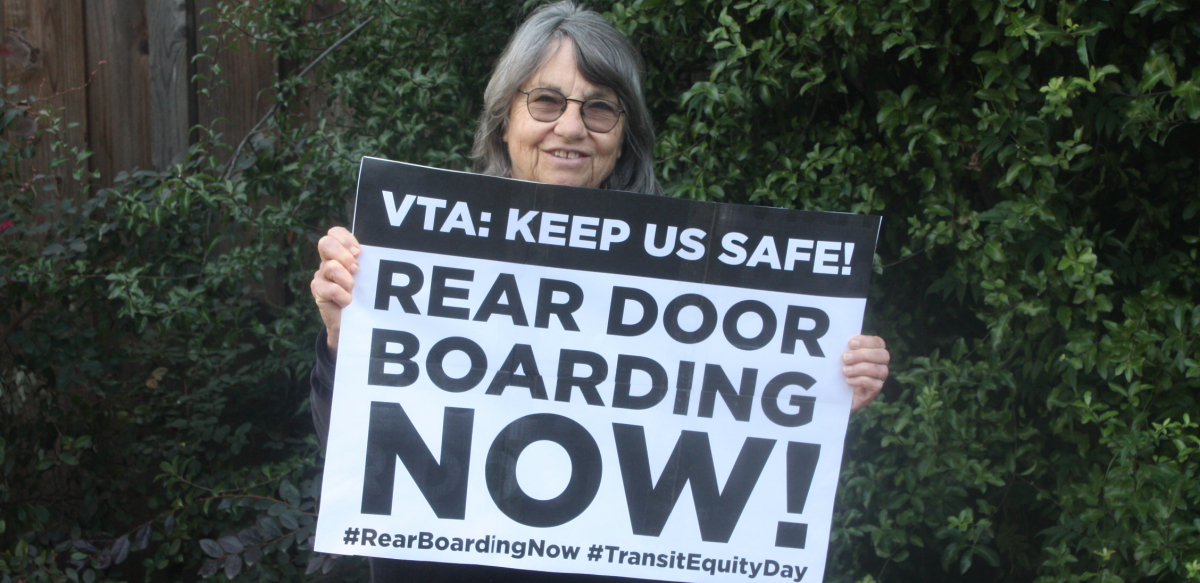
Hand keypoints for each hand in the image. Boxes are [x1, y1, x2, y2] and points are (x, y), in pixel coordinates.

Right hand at [310, 226, 360, 355]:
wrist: (355, 321)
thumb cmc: (366, 294)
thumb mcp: (368, 275)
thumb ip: (369, 262)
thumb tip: (382, 251)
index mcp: (341, 252)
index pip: (335, 233)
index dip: (346, 239)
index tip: (359, 252)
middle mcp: (329, 261)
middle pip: (325, 243)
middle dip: (343, 255)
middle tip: (356, 268)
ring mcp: (322, 276)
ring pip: (329, 266)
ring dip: (345, 278)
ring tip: (353, 288)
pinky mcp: (319, 292)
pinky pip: (327, 288)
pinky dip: (341, 295)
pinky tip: (348, 301)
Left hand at [842, 335, 889, 411]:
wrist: (833, 395)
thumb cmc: (838, 372)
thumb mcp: (840, 359)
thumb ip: (845, 349)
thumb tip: (840, 341)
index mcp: (873, 352)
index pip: (878, 343)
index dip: (867, 341)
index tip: (851, 343)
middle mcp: (880, 364)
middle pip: (883, 356)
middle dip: (863, 355)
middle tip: (845, 358)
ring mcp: (878, 379)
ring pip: (881, 370)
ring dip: (861, 368)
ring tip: (845, 371)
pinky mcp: (873, 392)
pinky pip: (876, 385)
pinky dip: (861, 381)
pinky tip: (848, 381)